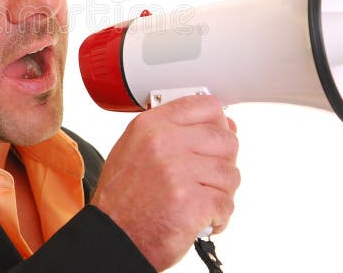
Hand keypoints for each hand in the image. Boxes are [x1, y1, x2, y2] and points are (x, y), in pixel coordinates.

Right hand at [91, 94, 239, 270]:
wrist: (112, 238)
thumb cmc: (121, 198)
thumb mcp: (133, 148)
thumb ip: (171, 131)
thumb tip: (219, 126)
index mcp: (150, 126)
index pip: (205, 105)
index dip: (219, 122)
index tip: (218, 135)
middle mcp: (163, 143)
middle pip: (225, 140)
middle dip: (223, 162)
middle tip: (208, 177)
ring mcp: (179, 172)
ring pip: (230, 174)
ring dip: (220, 192)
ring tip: (200, 200)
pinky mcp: (192, 202)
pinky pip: (227, 203)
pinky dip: (219, 217)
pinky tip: (200, 219)